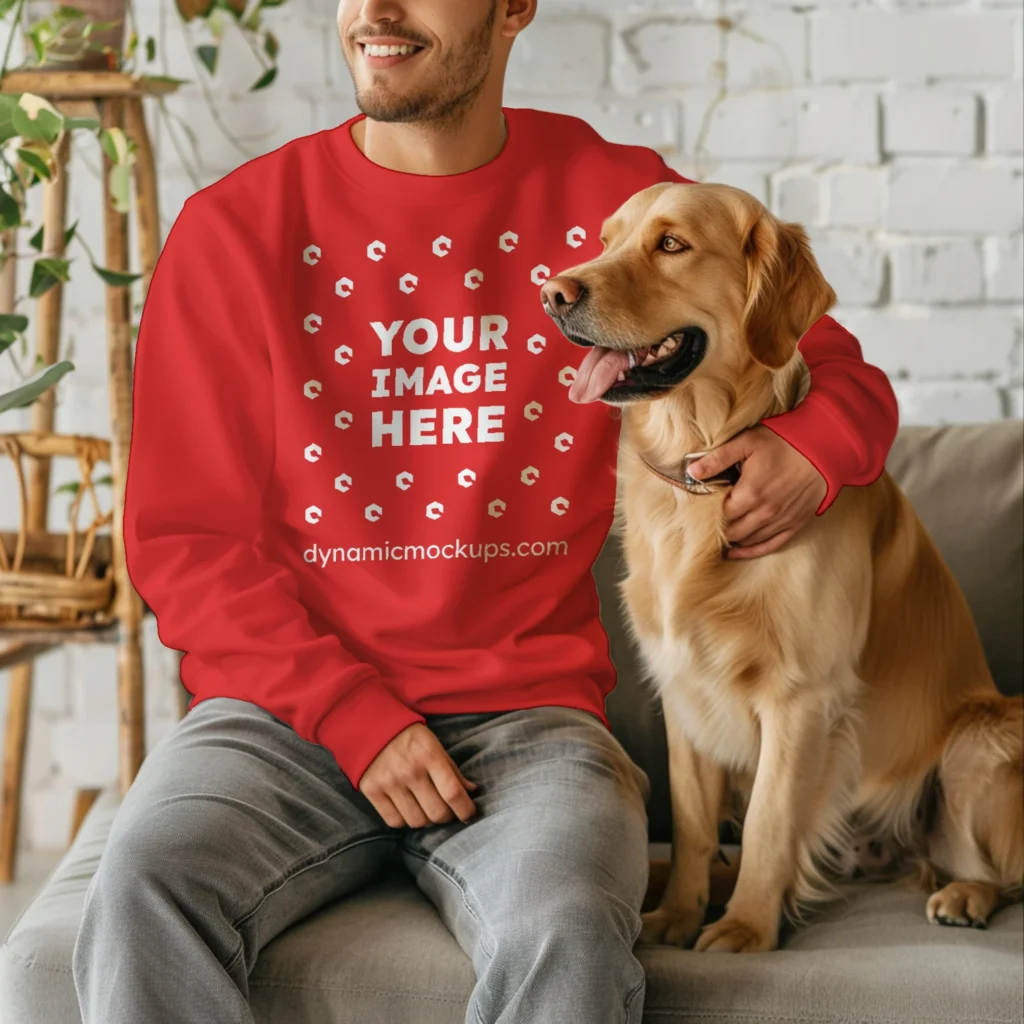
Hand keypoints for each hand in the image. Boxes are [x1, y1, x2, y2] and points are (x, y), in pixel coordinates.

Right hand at [359, 723, 478, 828]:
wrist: (370, 726)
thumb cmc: (408, 736)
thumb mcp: (434, 744)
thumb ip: (452, 769)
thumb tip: (471, 791)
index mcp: (429, 755)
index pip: (452, 792)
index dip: (465, 809)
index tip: (468, 814)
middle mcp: (410, 771)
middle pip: (436, 813)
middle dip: (446, 816)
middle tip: (445, 810)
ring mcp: (389, 783)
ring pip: (417, 821)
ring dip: (426, 820)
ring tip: (425, 809)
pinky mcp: (371, 791)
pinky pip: (395, 821)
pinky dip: (404, 820)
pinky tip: (407, 809)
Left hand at [687, 425, 826, 559]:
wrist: (826, 447)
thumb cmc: (785, 441)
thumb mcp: (747, 442)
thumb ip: (717, 459)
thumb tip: (691, 471)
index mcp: (749, 494)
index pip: (718, 515)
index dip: (706, 514)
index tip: (699, 509)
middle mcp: (765, 513)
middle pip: (731, 531)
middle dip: (717, 528)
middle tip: (705, 523)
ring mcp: (781, 521)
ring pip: (748, 541)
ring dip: (732, 539)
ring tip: (717, 535)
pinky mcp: (795, 524)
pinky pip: (770, 545)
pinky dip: (751, 551)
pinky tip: (737, 551)